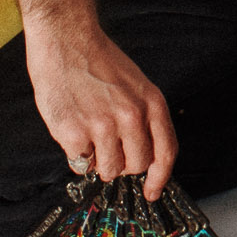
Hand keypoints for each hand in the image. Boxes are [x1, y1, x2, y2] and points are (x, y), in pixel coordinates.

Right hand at [25, 17, 176, 196]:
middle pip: (138, 165)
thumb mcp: (136, 85)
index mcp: (152, 102)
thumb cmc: (101, 63)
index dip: (161, 177)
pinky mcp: (75, 133)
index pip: (166, 150)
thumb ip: (143, 117)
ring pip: (109, 170)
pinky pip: (81, 164)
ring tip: (92, 136)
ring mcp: (103, 126)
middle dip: (125, 164)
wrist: (69, 45)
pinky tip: (75, 131)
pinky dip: (78, 155)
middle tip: (112, 148)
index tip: (153, 192)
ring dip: (100, 162)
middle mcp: (132, 116)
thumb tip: (143, 155)